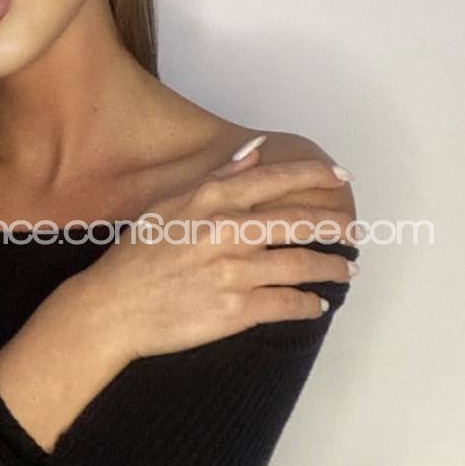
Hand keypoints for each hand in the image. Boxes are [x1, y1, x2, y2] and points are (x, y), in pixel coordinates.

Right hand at [81, 143, 357, 360]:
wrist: (112, 309)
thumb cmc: (135, 258)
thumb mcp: (169, 207)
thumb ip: (216, 181)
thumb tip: (254, 154)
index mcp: (210, 203)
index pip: (274, 180)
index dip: (313, 177)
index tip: (339, 178)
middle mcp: (227, 234)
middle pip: (299, 224)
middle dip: (335, 227)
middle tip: (353, 231)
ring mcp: (234, 274)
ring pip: (302, 266)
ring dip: (331, 268)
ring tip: (346, 268)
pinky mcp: (235, 311)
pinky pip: (287, 305)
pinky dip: (309, 304)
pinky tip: (317, 304)